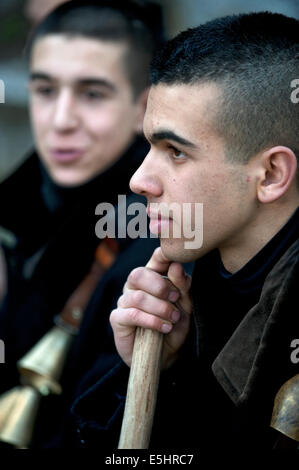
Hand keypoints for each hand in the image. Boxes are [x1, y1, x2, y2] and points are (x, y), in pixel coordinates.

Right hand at [110, 247, 192, 367]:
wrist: (166, 355)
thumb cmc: (173, 326)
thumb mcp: (184, 306)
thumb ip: (181, 286)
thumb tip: (176, 266)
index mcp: (152, 277)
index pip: (154, 260)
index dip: (162, 256)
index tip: (175, 261)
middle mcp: (134, 286)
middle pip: (138, 274)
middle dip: (160, 286)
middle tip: (176, 299)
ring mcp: (123, 301)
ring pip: (138, 297)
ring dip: (160, 308)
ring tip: (173, 319)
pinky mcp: (117, 319)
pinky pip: (132, 315)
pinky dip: (152, 321)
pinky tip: (164, 328)